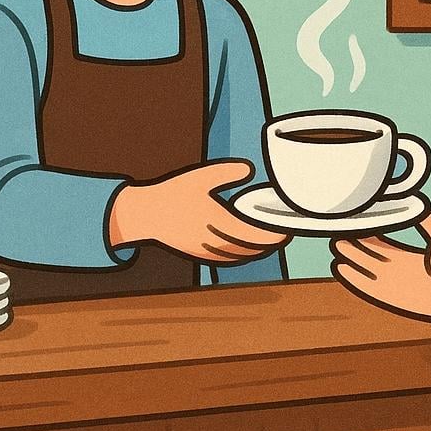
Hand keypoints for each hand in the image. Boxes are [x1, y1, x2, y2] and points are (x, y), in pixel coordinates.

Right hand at [109, 160, 289, 263]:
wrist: (144, 215)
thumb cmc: (171, 194)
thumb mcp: (200, 177)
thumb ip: (227, 172)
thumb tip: (250, 171)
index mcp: (218, 221)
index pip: (254, 234)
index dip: (273, 235)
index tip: (286, 229)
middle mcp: (214, 240)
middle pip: (250, 248)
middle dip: (269, 243)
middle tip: (282, 234)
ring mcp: (206, 249)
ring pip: (239, 255)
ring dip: (257, 251)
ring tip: (270, 242)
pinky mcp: (198, 252)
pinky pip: (226, 259)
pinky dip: (241, 256)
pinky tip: (246, 250)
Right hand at [330, 211, 430, 323]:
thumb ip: (428, 221)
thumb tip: (414, 204)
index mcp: (407, 256)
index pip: (382, 243)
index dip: (370, 233)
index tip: (359, 222)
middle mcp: (395, 268)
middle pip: (369, 253)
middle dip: (355, 243)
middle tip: (340, 231)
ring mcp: (389, 282)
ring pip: (363, 266)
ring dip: (350, 256)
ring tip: (335, 243)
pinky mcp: (385, 294)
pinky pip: (363, 285)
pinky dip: (351, 277)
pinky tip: (340, 266)